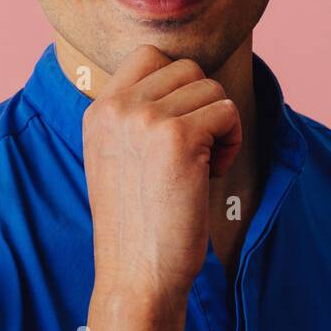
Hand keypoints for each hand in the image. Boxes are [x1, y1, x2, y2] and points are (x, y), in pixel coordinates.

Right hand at [81, 43, 241, 302]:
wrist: (136, 275)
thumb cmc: (138, 222)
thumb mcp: (118, 156)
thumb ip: (136, 114)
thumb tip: (186, 76)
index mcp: (99, 110)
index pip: (149, 55)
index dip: (178, 86)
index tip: (179, 129)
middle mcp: (118, 107)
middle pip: (187, 68)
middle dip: (202, 106)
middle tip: (194, 152)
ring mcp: (146, 118)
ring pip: (211, 88)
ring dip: (219, 126)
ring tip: (201, 166)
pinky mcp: (178, 137)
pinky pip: (227, 111)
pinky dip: (231, 141)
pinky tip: (211, 174)